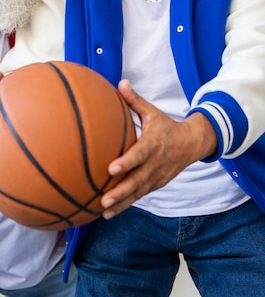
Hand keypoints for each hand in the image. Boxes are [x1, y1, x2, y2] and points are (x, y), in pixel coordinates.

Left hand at [101, 80, 217, 218]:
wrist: (192, 143)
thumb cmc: (166, 126)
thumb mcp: (153, 112)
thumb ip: (135, 100)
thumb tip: (120, 82)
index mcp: (154, 144)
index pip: (139, 155)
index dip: (127, 162)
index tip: (111, 168)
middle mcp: (156, 164)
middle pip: (137, 180)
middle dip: (121, 192)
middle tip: (103, 199)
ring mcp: (157, 177)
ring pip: (138, 193)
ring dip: (121, 204)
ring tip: (103, 212)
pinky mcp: (156, 185)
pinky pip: (140, 196)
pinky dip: (125, 205)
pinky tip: (108, 213)